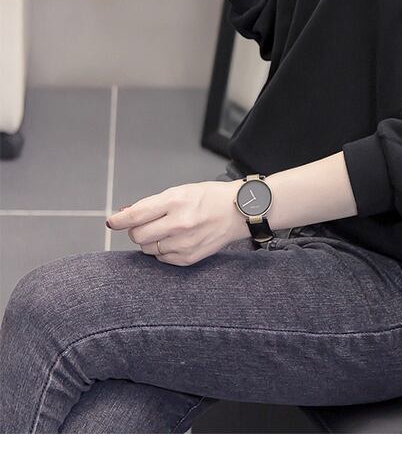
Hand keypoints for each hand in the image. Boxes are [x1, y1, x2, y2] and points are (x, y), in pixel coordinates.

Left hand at [106, 179, 251, 265]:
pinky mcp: (188, 258)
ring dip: (151, 240)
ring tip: (167, 230)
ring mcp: (184, 243)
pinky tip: (176, 240)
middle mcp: (179, 223)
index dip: (120, 220)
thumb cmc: (210, 198)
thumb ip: (153, 204)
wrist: (239, 212)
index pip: (136, 215)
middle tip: (148, 224)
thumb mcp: (181, 191)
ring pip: (148, 249)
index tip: (112, 222)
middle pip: (138, 235)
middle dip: (138, 230)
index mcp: (176, 201)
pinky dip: (163, 250)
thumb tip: (125, 214)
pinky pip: (162, 258)